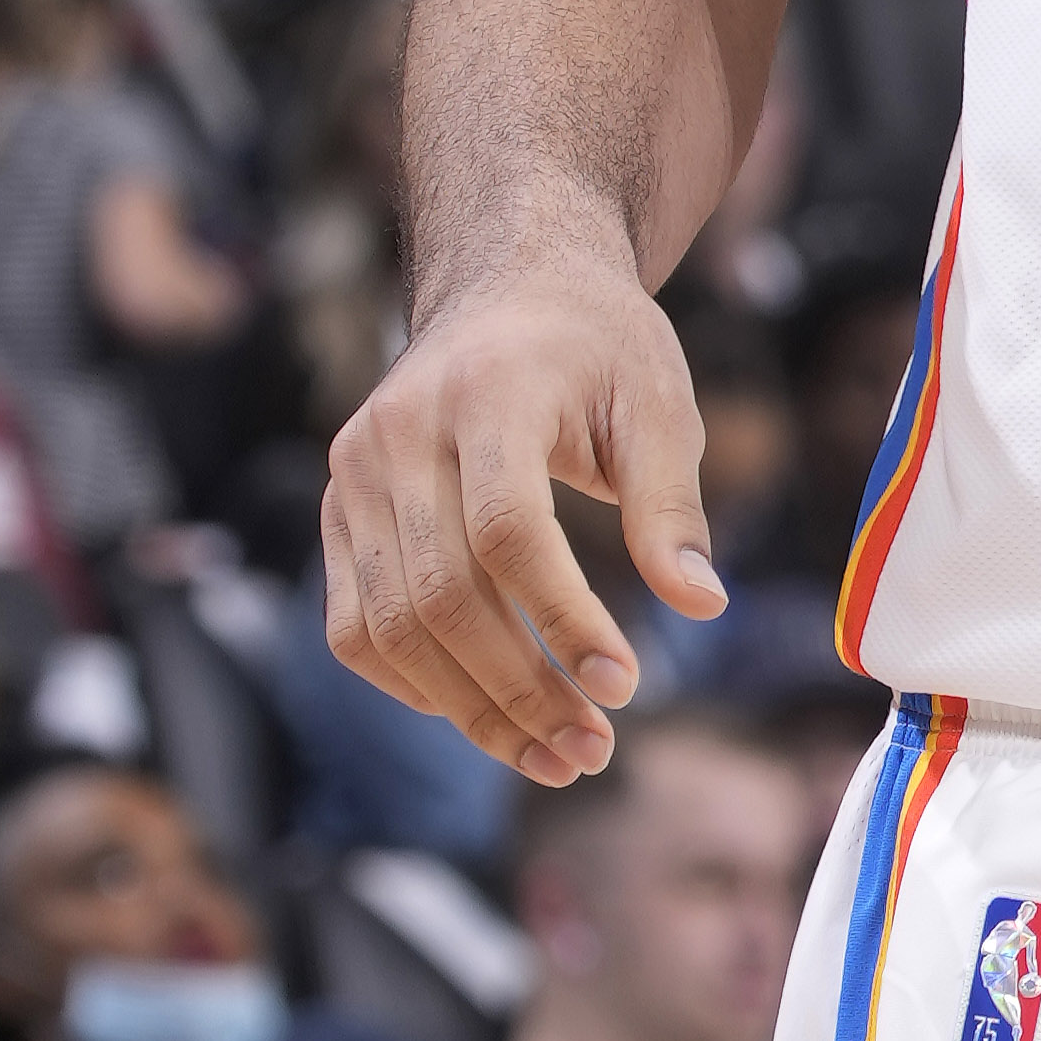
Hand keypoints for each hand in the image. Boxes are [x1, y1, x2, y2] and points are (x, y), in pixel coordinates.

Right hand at [322, 255, 725, 782]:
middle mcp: (398, 434)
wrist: (510, 285)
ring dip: (469, 711)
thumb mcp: (657, 401)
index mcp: (486, 393)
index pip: (506, 531)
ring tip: (553, 756)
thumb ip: (670, 502)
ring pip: (388, 627)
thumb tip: (702, 605)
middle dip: (518, 691)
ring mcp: (354, 475)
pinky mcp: (338, 511)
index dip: (561, 620)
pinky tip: (488, 712)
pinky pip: (355, 626)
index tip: (624, 686)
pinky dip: (415, 685)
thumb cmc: (597, 347)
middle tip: (593, 751)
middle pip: (439, 594)